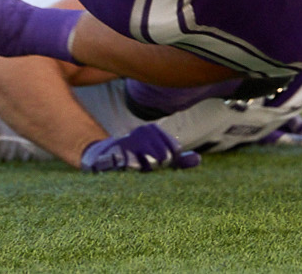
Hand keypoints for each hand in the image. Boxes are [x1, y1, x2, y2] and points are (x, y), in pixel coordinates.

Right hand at [80, 123, 200, 172]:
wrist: (104, 158)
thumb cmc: (136, 159)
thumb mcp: (158, 159)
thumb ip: (179, 160)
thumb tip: (198, 160)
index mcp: (154, 130)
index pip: (174, 151)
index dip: (167, 162)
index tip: (155, 164)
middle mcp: (142, 131)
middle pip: (162, 158)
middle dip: (154, 168)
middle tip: (142, 168)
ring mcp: (127, 141)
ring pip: (147, 164)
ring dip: (141, 172)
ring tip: (132, 169)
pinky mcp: (112, 154)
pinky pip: (126, 166)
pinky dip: (125, 170)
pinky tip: (121, 169)